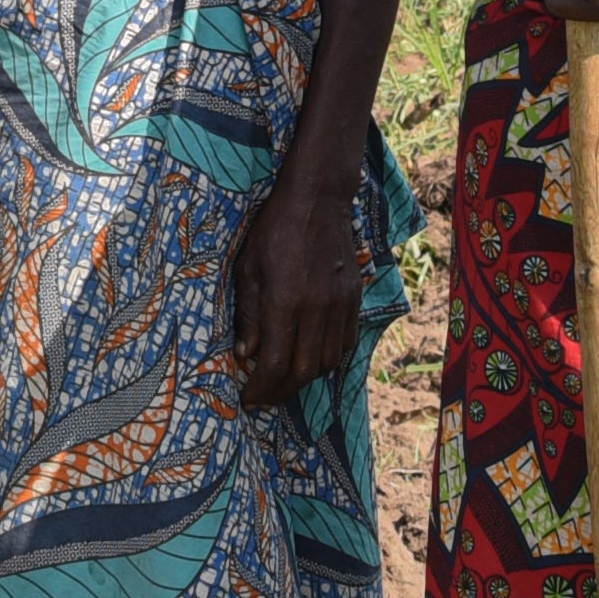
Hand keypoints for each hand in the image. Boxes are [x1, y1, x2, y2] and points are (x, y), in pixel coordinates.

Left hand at [223, 167, 362, 412]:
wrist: (318, 200)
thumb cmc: (274, 230)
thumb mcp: (248, 269)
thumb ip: (247, 315)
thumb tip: (245, 355)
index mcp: (284, 302)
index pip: (275, 363)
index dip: (261, 388)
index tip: (248, 397)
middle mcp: (316, 310)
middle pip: (303, 371)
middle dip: (281, 392)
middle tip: (264, 397)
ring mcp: (339, 306)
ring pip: (327, 362)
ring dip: (305, 378)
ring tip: (285, 379)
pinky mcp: (353, 299)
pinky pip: (345, 343)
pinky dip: (329, 359)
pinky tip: (312, 357)